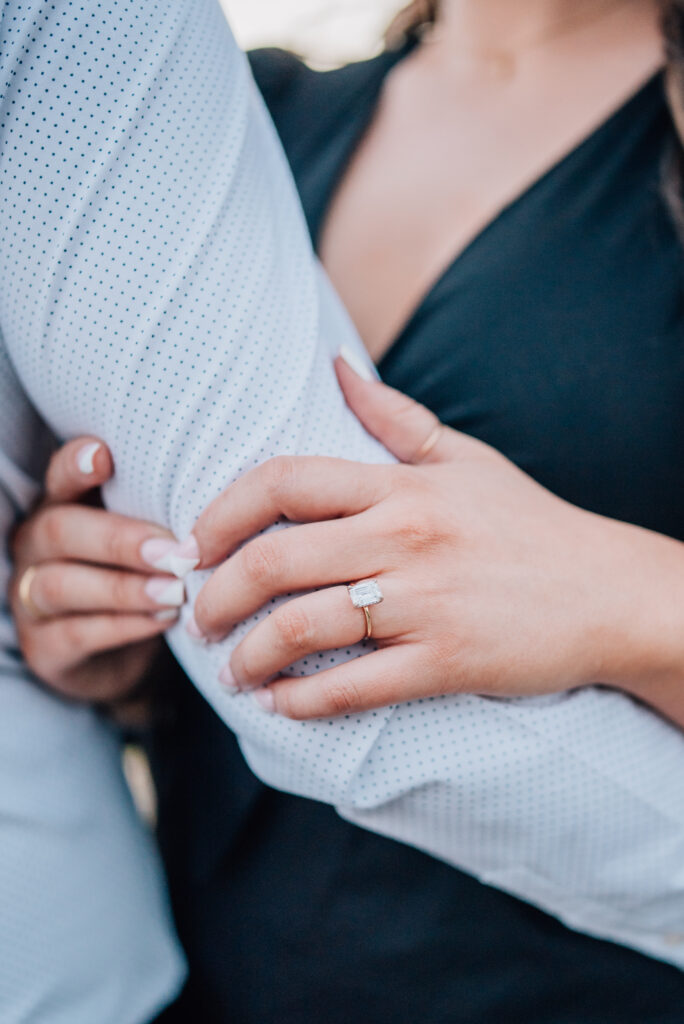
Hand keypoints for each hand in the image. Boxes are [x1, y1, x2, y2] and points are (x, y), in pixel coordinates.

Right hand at [10, 437, 186, 707]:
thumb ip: (160, 514)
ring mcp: (29, 598)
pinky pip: (75, 634)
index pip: (58, 477)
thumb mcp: (148, 539)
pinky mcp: (42, 647)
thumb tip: (218, 497)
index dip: (75, 465)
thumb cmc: (140, 576)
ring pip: (61, 585)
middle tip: (173, 553)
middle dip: (121, 540)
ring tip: (175, 592)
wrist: (121, 657)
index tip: (104, 456)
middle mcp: (36, 546)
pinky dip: (124, 627)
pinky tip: (163, 620)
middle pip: (60, 531)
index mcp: (60, 507)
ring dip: (125, 589)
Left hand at [187, 354, 665, 719]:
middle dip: (216, 596)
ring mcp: (426, 602)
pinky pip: (353, 686)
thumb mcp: (467, 458)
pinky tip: (279, 704)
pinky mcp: (447, 661)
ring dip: (247, 656)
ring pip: (302, 628)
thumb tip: (335, 364)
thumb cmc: (531, 524)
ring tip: (231, 671)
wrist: (610, 592)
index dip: (221, 512)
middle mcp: (405, 537)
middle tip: (197, 617)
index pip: (283, 482)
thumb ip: (395, 415)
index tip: (196, 544)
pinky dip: (302, 701)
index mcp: (401, 485)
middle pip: (274, 559)